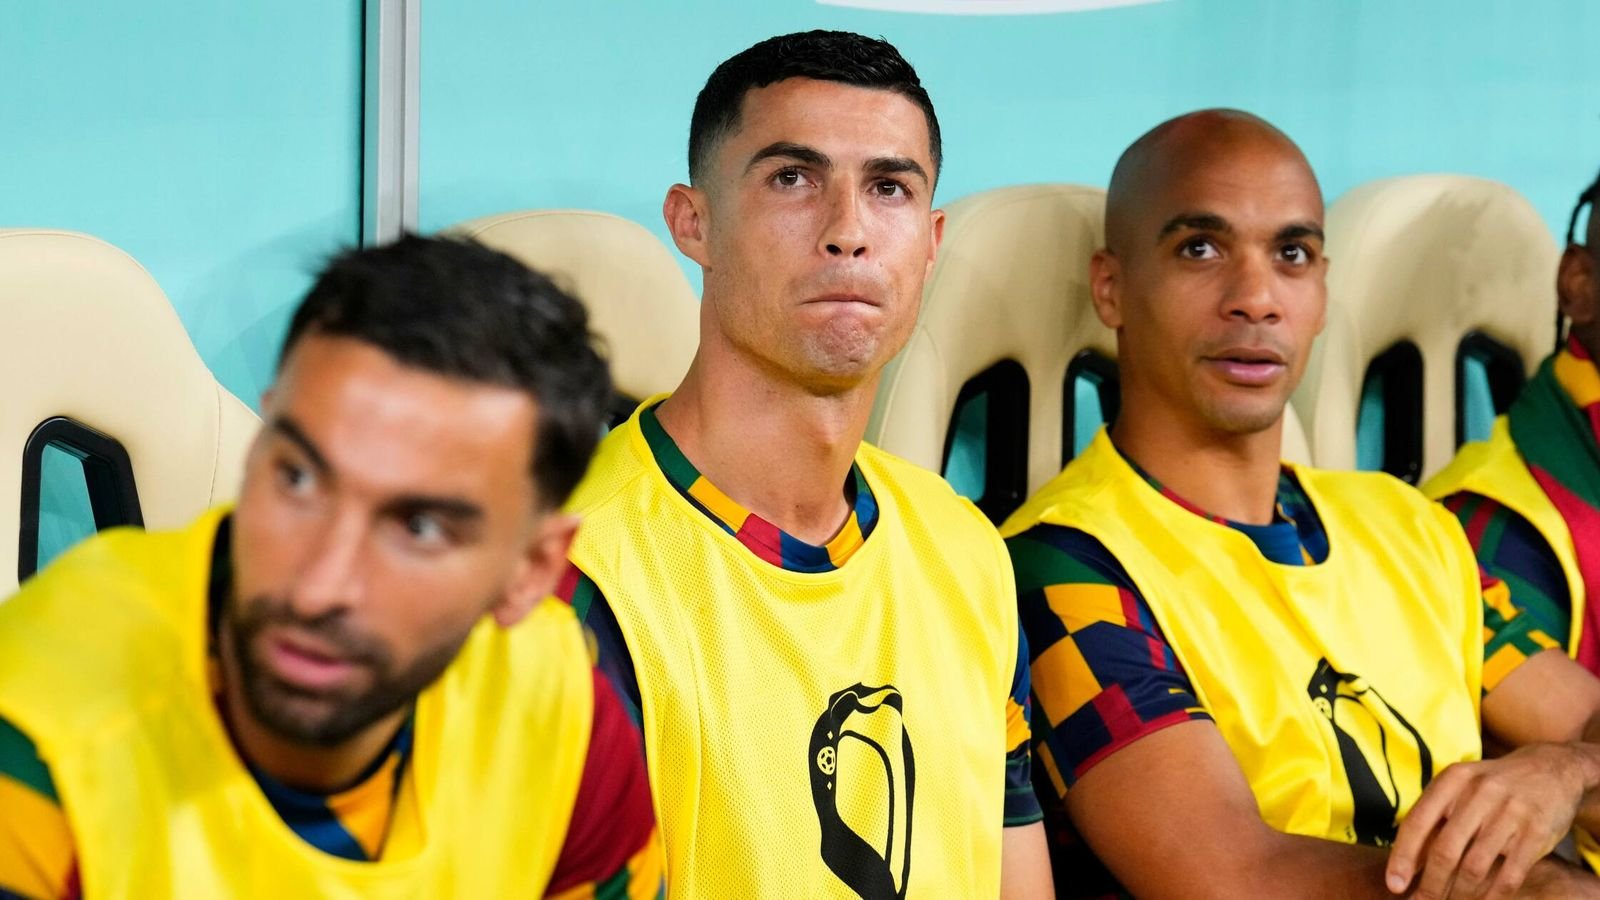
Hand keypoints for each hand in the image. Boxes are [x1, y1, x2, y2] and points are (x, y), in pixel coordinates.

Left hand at [1385, 744, 1585, 898]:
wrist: (1553, 769)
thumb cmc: (1493, 787)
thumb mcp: (1460, 790)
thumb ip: (1433, 820)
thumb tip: (1405, 864)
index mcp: (1452, 780)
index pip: (1418, 822)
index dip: (1402, 857)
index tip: (1394, 885)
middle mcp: (1479, 792)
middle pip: (1445, 850)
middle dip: (1430, 884)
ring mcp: (1510, 811)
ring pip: (1475, 866)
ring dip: (1459, 893)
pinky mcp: (1537, 831)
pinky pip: (1510, 874)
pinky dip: (1493, 895)